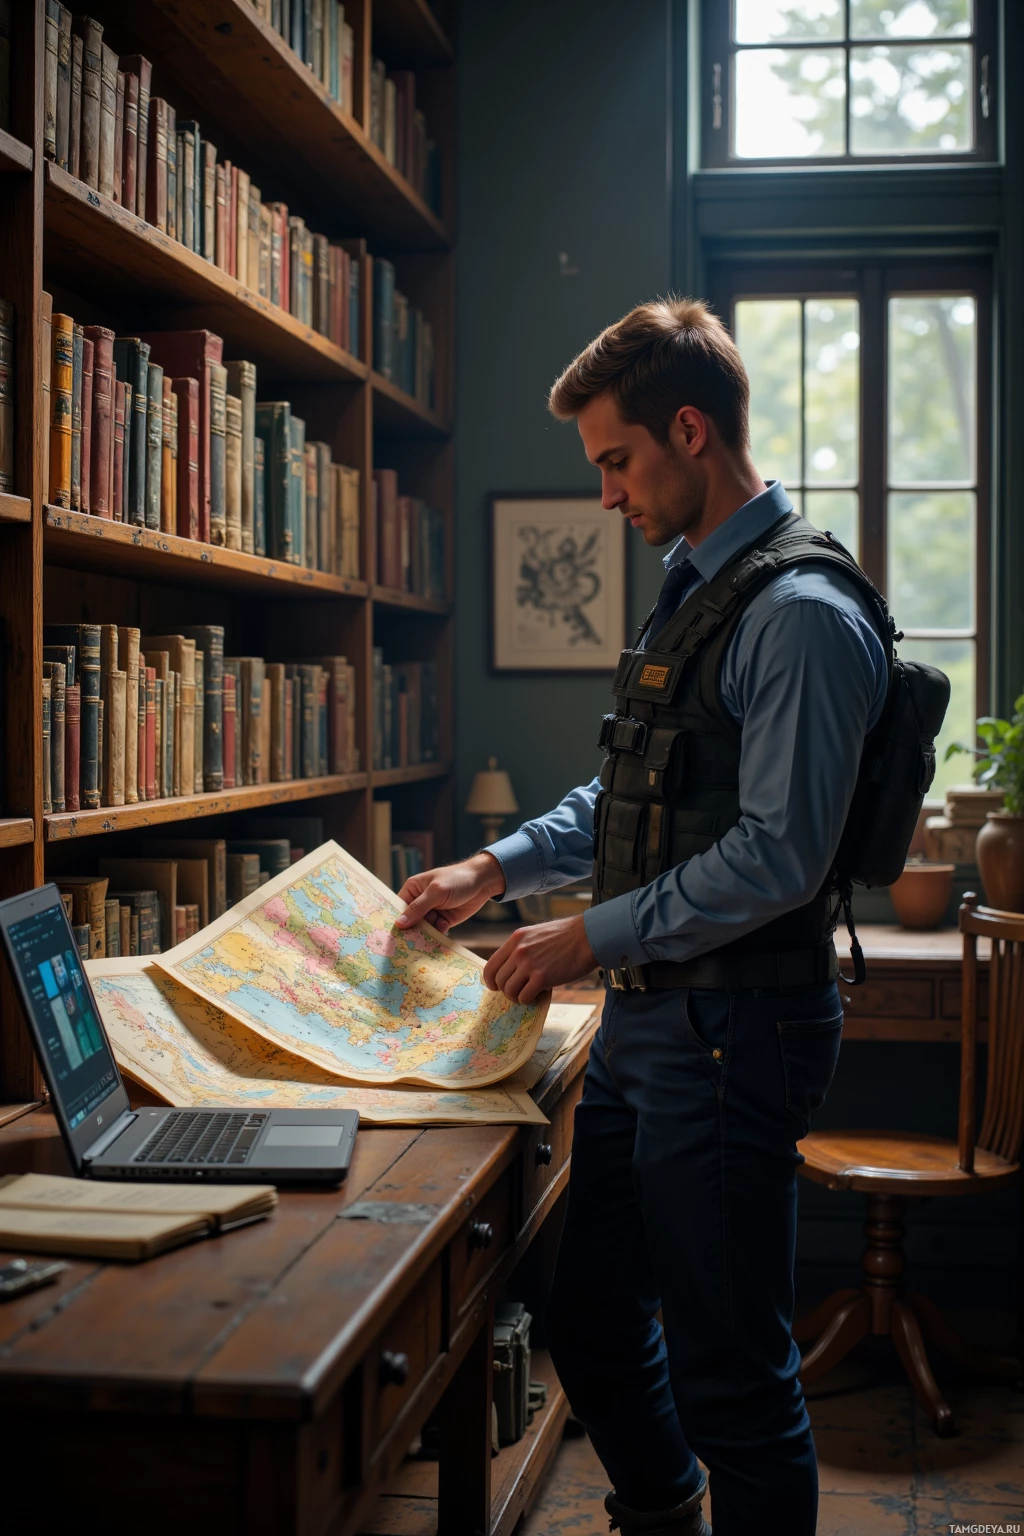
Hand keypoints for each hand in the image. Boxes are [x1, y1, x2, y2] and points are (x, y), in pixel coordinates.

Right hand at [395, 852, 505, 934]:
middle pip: (410, 921)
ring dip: (424, 936)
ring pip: (423, 928)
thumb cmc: (457, 879)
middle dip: (410, 932)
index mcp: (413, 889)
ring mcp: (432, 911)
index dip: (395, 921)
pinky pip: (436, 931)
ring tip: (422, 945)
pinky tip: (437, 940)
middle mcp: (420, 901)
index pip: (399, 907)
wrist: (483, 882)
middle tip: (405, 947)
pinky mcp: (444, 920)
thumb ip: (418, 908)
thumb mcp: (436, 892)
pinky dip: (436, 936)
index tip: (390, 937)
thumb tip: (399, 923)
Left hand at [483, 915, 597, 1003]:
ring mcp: (529, 964)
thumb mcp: (537, 934)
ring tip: (530, 993)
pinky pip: (524, 997)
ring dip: (518, 996)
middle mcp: (519, 951)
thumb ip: (522, 948)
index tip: (496, 987)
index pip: (491, 965)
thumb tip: (512, 970)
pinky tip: (539, 995)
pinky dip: (529, 1000)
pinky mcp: (541, 977)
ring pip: (509, 991)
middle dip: (506, 990)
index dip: (491, 980)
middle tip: (518, 992)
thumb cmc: (567, 936)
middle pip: (499, 980)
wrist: (589, 937)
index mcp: (516, 939)